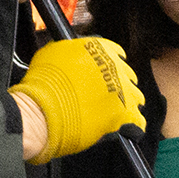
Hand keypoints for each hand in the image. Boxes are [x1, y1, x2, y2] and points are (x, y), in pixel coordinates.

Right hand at [10, 36, 144, 164]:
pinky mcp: (122, 114)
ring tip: (114, 113)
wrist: (41, 110)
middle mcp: (115, 66)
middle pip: (126, 76)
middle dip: (118, 85)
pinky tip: (127, 129)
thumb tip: (74, 54)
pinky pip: (137, 121)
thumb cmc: (42, 83)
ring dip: (127, 103)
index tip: (105, 75)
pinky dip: (133, 125)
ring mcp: (121, 90)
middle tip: (106, 95)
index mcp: (101, 48)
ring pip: (135, 97)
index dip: (110, 66)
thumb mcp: (54, 52)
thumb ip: (72, 51)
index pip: (116, 54)